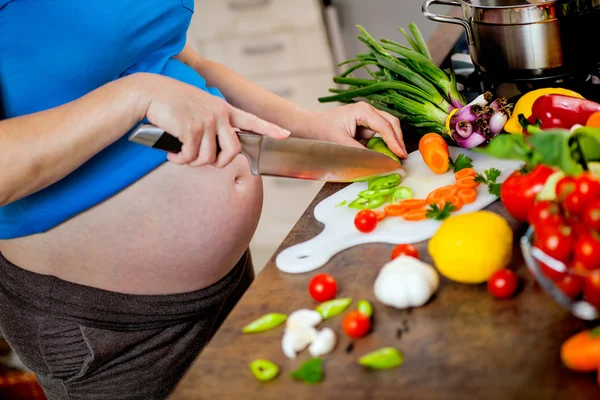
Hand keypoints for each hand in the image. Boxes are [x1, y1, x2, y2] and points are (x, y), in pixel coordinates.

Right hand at [137, 73, 290, 166]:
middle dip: (219, 164)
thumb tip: (215, 153)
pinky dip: (180, 161)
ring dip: (193, 162)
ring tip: (180, 155)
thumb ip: (212, 125)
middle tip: (203, 162)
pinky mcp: (192, 128)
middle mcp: (219, 113)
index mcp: (222, 108)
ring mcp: (206, 120)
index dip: (269, 129)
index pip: (251, 120)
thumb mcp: (198, 109)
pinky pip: (191, 157)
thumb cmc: (170, 103)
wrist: (149, 93)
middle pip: (233, 151)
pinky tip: (171, 155)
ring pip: (209, 158)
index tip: (285, 134)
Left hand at [303, 102, 406, 158]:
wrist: (310, 127)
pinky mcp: (365, 125)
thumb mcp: (340, 143)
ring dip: (393, 142)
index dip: (394, 141)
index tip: (400, 155)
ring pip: (388, 128)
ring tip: (397, 157)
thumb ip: (360, 152)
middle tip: (402, 157)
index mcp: (362, 110)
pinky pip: (380, 134)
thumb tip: (377, 162)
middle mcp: (367, 110)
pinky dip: (385, 144)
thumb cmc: (321, 131)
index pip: (384, 125)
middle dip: (398, 140)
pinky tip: (387, 154)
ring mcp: (367, 117)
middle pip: (391, 123)